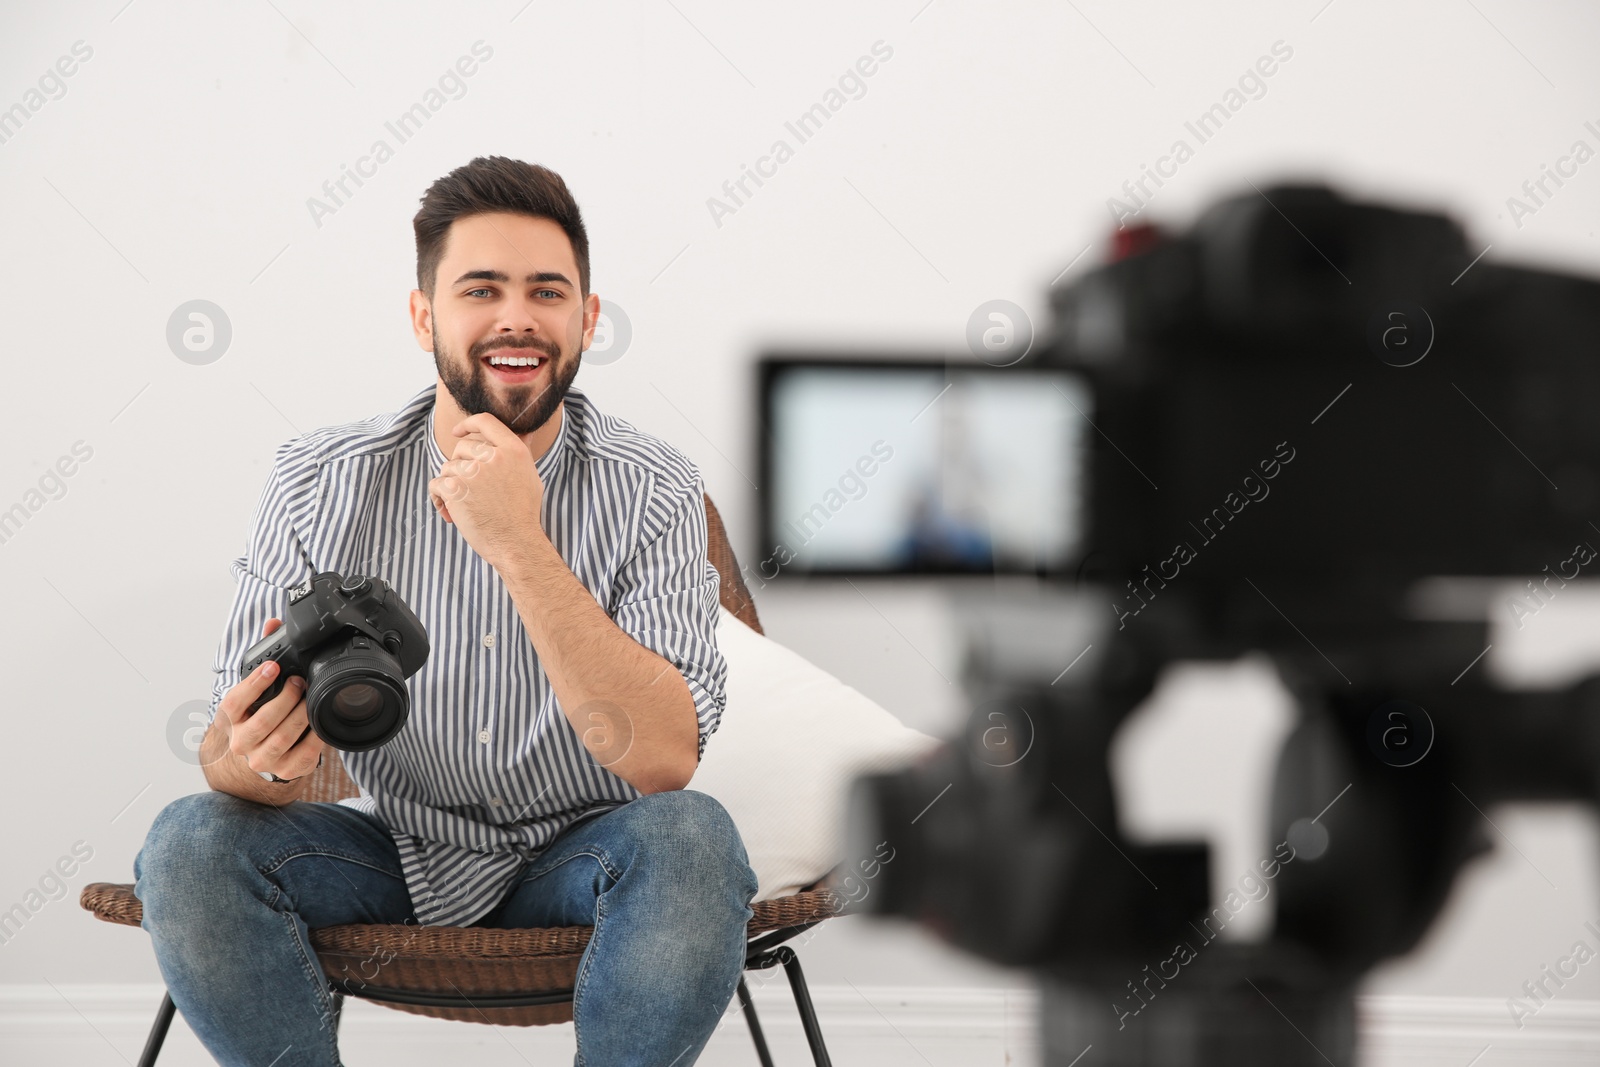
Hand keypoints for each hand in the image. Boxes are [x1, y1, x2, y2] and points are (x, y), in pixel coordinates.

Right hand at [218, 618, 326, 780]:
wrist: (260, 756)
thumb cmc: (259, 716)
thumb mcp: (255, 691)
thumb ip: (264, 657)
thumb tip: (273, 624)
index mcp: (230, 721)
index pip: (234, 703)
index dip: (253, 683)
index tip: (272, 666)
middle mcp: (241, 743)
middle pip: (263, 722)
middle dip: (286, 699)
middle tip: (300, 682)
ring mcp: (263, 760)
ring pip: (283, 738)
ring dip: (301, 715)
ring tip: (310, 698)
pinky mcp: (287, 770)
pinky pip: (305, 754)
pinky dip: (316, 736)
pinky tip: (320, 722)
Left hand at [428, 411, 545, 567]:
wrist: (516, 542)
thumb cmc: (524, 513)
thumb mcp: (530, 476)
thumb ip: (522, 452)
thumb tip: (526, 432)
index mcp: (512, 450)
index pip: (485, 421)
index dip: (467, 424)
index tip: (458, 432)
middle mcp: (492, 457)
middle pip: (461, 447)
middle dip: (460, 464)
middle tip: (468, 486)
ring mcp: (472, 472)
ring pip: (448, 467)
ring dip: (451, 484)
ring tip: (463, 504)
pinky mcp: (455, 489)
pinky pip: (436, 484)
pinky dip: (438, 498)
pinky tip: (450, 512)